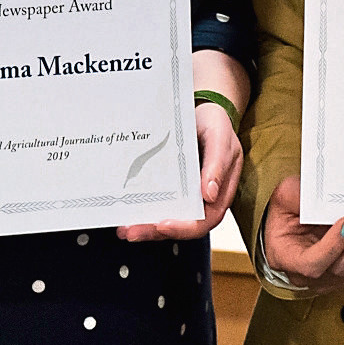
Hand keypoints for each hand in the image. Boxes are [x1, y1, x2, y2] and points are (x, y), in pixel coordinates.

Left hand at [119, 102, 243, 241]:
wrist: (203, 112)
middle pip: (181, 226)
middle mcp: (202, 200)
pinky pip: (158, 204)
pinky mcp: (171, 188)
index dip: (184, 227)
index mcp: (219, 193)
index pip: (204, 220)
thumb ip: (217, 165)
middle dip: (155, 231)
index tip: (161, 225)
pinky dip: (143, 210)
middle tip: (131, 232)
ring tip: (123, 229)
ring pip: (167, 219)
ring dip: (145, 227)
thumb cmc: (215, 125)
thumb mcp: (220, 138)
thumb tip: (210, 195)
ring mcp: (185, 196)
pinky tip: (125, 212)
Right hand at [257, 174, 343, 292]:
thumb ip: (297, 196)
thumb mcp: (283, 200)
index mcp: (289, 259)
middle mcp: (313, 276)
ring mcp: (334, 278)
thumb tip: (322, 193)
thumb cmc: (285, 216)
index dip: (331, 246)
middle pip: (343, 268)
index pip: (312, 263)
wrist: (290, 229)